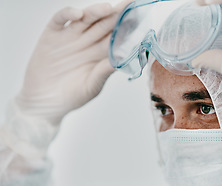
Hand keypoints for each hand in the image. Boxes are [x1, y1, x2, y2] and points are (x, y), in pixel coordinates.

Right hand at [17, 1, 131, 124]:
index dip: (127, 28)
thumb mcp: (92, 86)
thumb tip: (122, 60)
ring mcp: (69, 37)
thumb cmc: (72, 96)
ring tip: (108, 8)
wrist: (44, 103)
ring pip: (85, 20)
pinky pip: (60, 20)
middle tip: (130, 3)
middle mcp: (87, 43)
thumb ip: (104, 71)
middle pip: (104, 24)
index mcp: (99, 54)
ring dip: (96, 12)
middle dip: (117, 14)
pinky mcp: (52, 35)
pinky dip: (67, 14)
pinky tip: (78, 14)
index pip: (116, 37)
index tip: (139, 19)